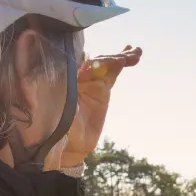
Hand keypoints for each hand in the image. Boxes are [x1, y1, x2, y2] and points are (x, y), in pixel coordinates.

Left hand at [61, 45, 141, 166]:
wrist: (70, 143)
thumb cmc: (59, 130)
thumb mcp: (63, 119)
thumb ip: (69, 107)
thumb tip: (75, 99)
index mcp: (67, 81)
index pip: (85, 67)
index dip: (99, 63)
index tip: (113, 63)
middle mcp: (79, 77)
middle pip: (97, 62)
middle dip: (112, 59)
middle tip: (126, 58)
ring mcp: (91, 82)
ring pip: (106, 65)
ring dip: (120, 57)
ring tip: (136, 52)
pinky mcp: (101, 89)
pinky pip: (112, 73)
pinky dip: (122, 64)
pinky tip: (134, 55)